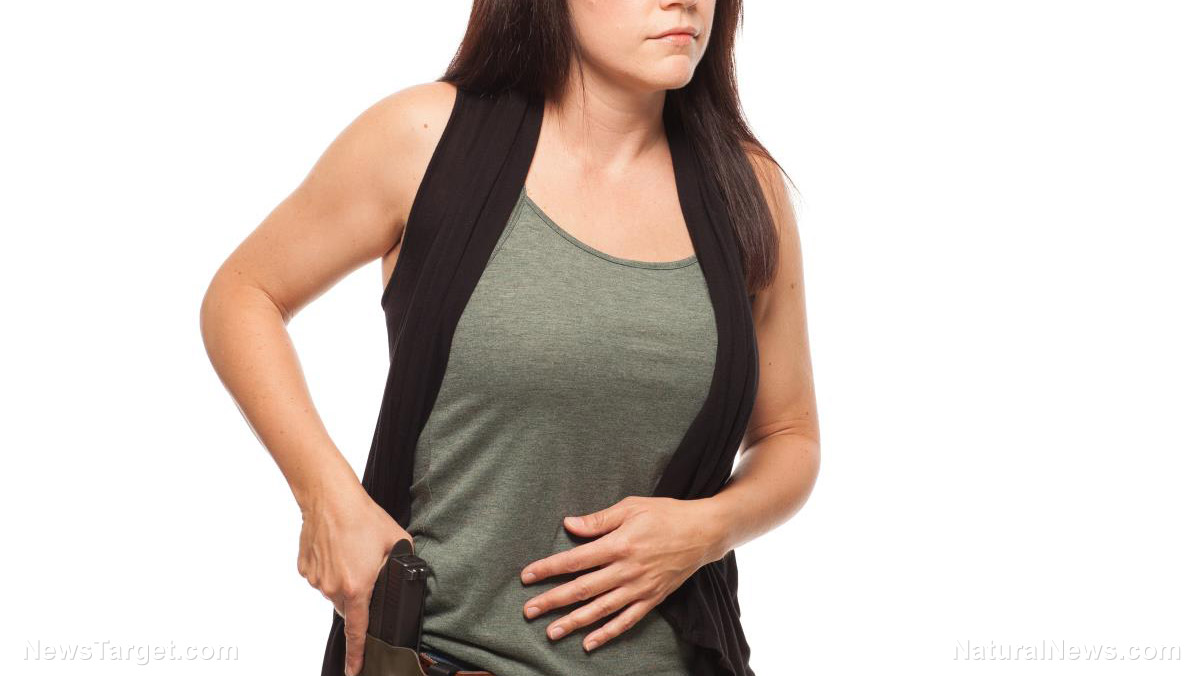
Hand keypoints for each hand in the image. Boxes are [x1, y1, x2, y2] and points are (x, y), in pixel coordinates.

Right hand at [297, 489, 409, 675]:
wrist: (329, 497)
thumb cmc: (363, 517)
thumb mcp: (396, 541)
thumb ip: (402, 564)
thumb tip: (406, 576)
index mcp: (357, 587)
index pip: (358, 630)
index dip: (357, 653)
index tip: (356, 670)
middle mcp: (333, 588)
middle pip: (347, 607)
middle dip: (357, 597)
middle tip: (364, 568)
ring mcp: (316, 579)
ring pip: (333, 591)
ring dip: (343, 580)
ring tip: (350, 552)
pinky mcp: (304, 569)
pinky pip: (320, 577)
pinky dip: (329, 569)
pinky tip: (336, 549)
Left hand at [518, 496, 728, 651]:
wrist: (703, 532)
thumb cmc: (666, 514)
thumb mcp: (631, 507)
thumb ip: (598, 520)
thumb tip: (568, 524)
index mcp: (619, 544)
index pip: (575, 560)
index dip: (549, 568)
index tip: (527, 576)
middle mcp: (627, 570)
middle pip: (583, 589)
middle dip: (553, 600)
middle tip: (528, 610)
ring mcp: (640, 588)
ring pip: (601, 609)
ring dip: (574, 622)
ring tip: (551, 631)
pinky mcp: (652, 598)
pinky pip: (627, 620)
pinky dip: (608, 633)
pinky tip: (589, 643)